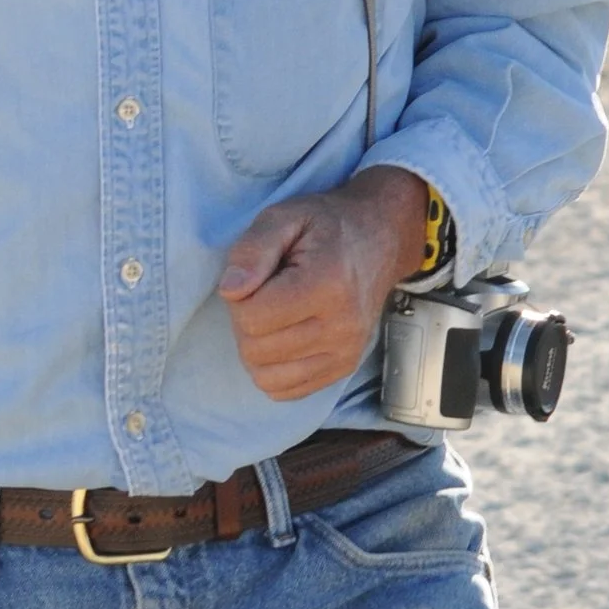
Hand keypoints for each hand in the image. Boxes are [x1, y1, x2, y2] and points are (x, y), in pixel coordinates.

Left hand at [218, 166, 429, 402]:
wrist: (378, 241)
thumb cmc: (325, 226)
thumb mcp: (283, 217)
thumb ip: (253, 250)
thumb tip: (230, 291)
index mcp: (327, 285)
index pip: (251, 318)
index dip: (239, 296)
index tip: (258, 275)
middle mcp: (342, 326)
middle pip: (255, 350)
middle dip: (246, 321)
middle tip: (265, 293)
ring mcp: (346, 353)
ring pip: (265, 376)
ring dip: (256, 347)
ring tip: (275, 315)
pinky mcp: (344, 368)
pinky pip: (284, 390)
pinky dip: (272, 369)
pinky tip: (283, 337)